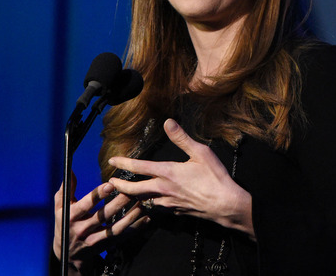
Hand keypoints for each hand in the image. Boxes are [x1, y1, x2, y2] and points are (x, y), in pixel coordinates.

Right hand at [53, 172, 149, 271]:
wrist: (67, 253)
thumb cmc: (63, 223)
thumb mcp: (59, 207)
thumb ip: (66, 188)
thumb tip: (71, 169)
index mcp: (70, 217)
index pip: (85, 205)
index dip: (97, 195)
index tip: (111, 184)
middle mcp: (82, 229)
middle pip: (103, 216)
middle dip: (118, 203)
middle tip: (131, 191)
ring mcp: (94, 239)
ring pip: (114, 228)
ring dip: (130, 216)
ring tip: (141, 203)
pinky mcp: (104, 246)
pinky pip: (122, 237)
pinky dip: (134, 228)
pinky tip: (145, 218)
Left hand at [108, 118, 254, 239]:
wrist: (225, 205)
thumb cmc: (215, 177)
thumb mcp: (200, 152)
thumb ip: (181, 138)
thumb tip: (168, 122)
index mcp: (167, 172)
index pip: (139, 166)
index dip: (123, 163)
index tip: (112, 161)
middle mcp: (163, 189)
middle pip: (134, 189)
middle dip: (120, 186)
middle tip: (110, 182)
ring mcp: (168, 203)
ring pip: (143, 200)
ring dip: (133, 196)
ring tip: (125, 192)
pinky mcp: (175, 212)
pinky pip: (157, 208)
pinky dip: (149, 204)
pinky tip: (150, 202)